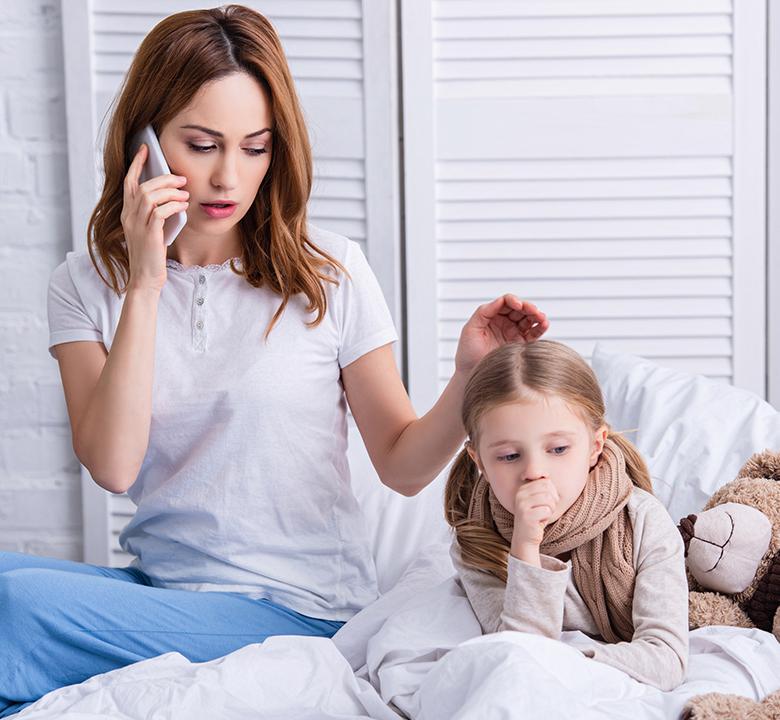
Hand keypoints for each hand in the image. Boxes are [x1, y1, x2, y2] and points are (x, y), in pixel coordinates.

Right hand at [120, 143, 189, 292]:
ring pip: (149, 196)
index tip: (145, 149)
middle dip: (163, 178)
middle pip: (142, 186)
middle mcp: (128, 217)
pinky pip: (159, 212)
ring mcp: (137, 226)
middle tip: (180, 178)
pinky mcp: (149, 235)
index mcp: (127, 214)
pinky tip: (183, 206)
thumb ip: (157, 213)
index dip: (136, 164)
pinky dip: (173, 206)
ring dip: (170, 192)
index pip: (128, 183)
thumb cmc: (152, 255)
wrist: (146, 279)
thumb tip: (175, 196)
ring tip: (184, 193)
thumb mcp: (153, 230)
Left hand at [455, 294, 548, 374]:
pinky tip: (544, 324)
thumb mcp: (470, 329)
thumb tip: (501, 300)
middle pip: (520, 309)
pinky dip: (540, 328)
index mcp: (491, 316)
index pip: (505, 303)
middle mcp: (504, 323)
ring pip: (528, 319)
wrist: (472, 374)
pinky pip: (533, 333)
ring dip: (537, 316)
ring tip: (541, 317)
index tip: (517, 305)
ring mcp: (513, 333)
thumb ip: (484, 312)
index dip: (513, 300)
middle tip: (533, 310)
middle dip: (528, 307)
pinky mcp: (521, 345)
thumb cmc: (467, 353)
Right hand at [510, 479, 558, 562]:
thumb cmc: (536, 518)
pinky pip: (546, 511)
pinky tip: (540, 522)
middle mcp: (520, 495)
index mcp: (523, 489)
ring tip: (543, 516)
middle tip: (546, 510)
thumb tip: (546, 473)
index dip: (553, 493)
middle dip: (553, 501)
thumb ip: (542, 488)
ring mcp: (522, 505)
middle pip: (548, 489)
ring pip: (548, 499)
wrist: (525, 538)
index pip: (546, 482)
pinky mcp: (526, 516)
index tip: (548, 503)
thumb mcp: (538, 500)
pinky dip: (547, 517)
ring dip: (550, 510)